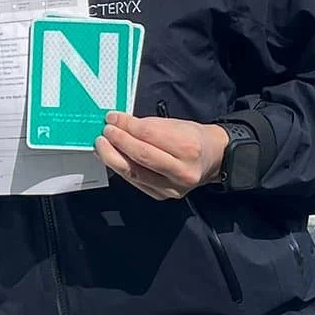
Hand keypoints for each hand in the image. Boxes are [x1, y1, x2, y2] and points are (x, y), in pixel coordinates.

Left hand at [94, 112, 228, 200]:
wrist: (214, 160)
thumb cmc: (193, 138)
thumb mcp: (176, 124)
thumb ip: (148, 125)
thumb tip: (118, 123)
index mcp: (188, 147)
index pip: (149, 134)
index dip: (126, 125)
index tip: (111, 118)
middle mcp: (182, 171)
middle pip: (141, 156)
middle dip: (118, 142)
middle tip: (104, 132)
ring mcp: (172, 188)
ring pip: (135, 173)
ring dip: (112, 158)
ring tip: (101, 145)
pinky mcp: (163, 196)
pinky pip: (136, 182)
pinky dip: (120, 169)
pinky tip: (110, 158)